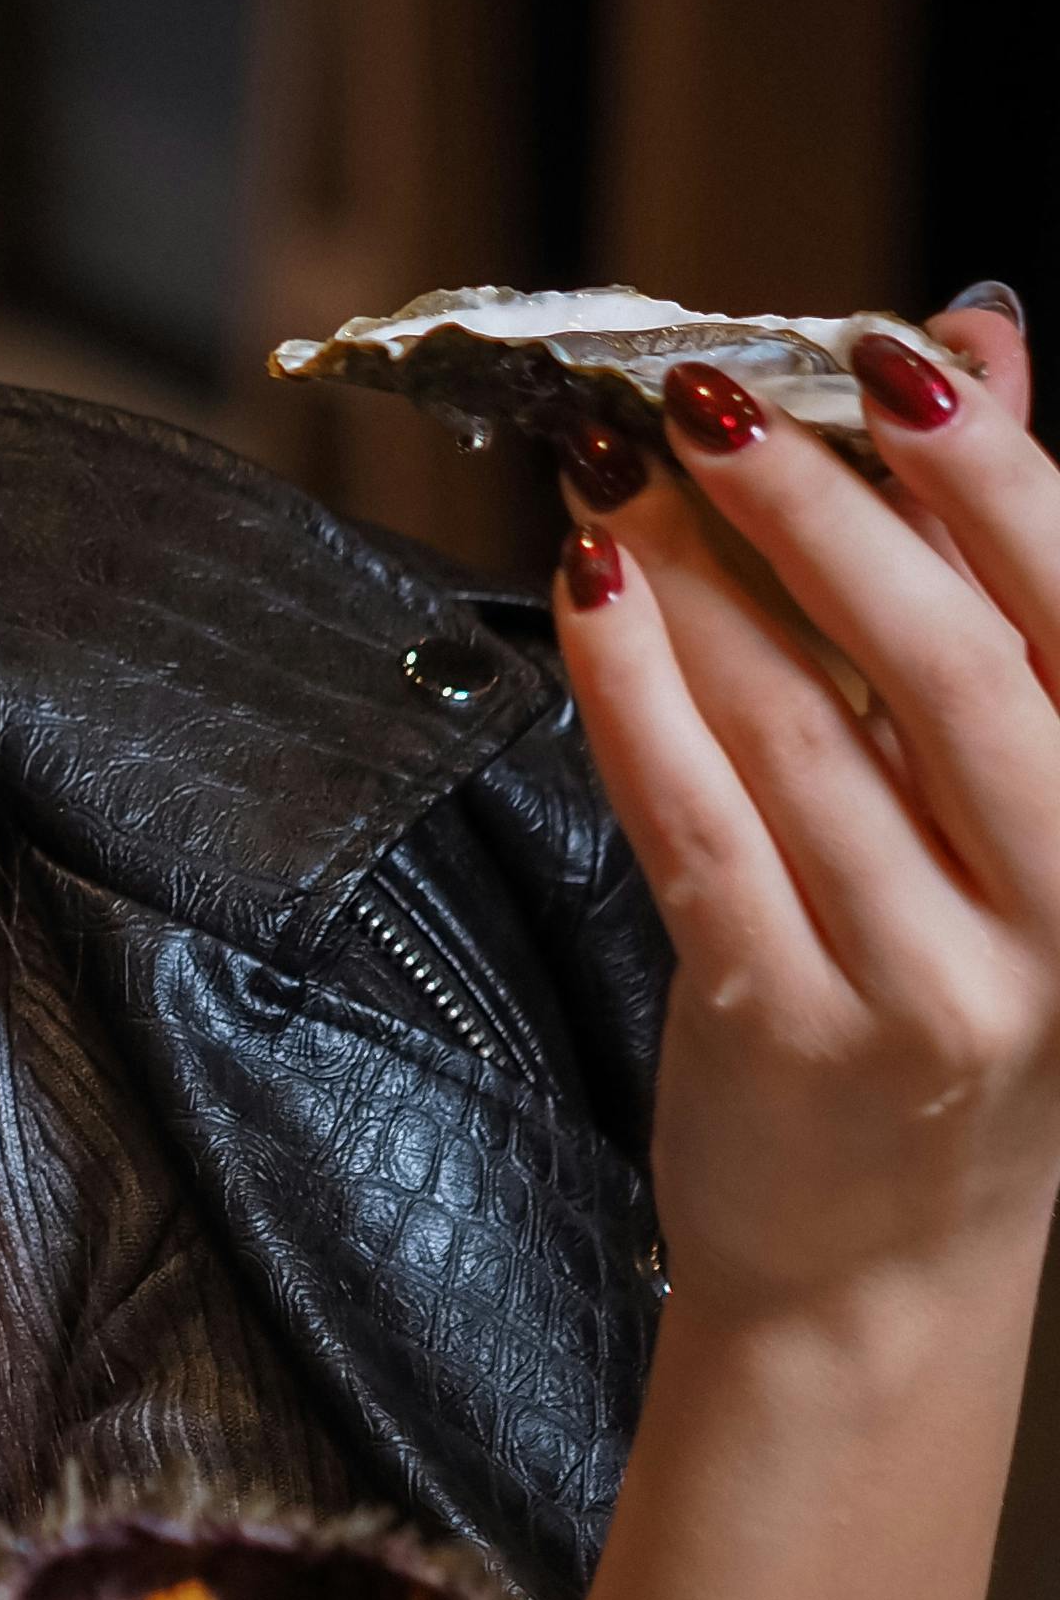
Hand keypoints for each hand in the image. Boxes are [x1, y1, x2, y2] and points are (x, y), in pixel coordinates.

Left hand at [552, 296, 1059, 1330]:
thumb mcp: (1011, 790)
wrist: (881, 1265)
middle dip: (828, 508)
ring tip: (617, 470)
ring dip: (702, 583)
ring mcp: (930, 982)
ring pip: (806, 740)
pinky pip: (696, 832)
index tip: (893, 354)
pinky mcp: (787, 1033)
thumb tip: (977, 334)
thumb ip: (991, 573)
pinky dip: (635, 697)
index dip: (992, 468)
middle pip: (954, 664)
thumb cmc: (946, 992)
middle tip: (716, 396)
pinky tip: (588, 595)